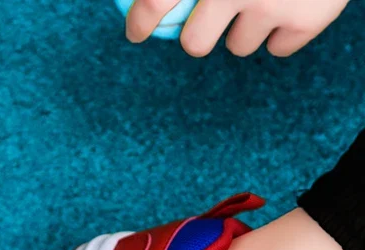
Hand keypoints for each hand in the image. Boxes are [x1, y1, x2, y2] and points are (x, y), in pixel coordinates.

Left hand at [125, 0, 350, 57]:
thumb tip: (146, 3)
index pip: (155, 1)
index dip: (141, 21)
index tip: (136, 32)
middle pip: (195, 44)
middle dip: (201, 33)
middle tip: (217, 11)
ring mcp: (273, 4)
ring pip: (239, 46)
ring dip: (247, 26)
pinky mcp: (308, 19)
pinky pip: (278, 48)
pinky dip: (283, 29)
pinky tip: (294, 0)